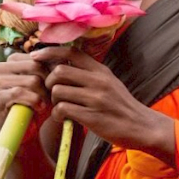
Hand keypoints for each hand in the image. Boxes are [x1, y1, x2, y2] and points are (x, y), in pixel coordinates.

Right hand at [0, 52, 50, 123]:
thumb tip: (62, 56)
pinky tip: (39, 108)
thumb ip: (53, 66)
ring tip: (46, 103)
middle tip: (52, 96)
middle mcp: (3, 67)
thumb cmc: (41, 101)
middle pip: (36, 66)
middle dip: (48, 83)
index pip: (41, 56)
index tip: (57, 84)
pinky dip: (33, 101)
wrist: (28, 128)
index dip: (53, 71)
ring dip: (43, 95)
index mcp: (14, 59)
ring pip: (31, 80)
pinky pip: (19, 93)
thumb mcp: (49, 81)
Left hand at [34, 46, 173, 157]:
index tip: (35, 57)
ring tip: (60, 108)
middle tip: (51, 93)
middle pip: (59, 71)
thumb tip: (62, 65)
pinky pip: (63, 110)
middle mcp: (99, 81)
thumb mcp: (110, 83)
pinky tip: (64, 119)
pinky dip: (57, 115)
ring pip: (58, 91)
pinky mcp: (93, 117)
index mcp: (102, 71)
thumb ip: (90, 74)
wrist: (143, 127)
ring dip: (53, 101)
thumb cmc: (122, 106)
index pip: (71, 52)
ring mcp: (96, 99)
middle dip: (48, 82)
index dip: (49, 52)